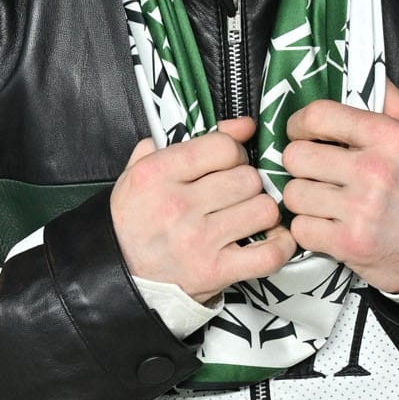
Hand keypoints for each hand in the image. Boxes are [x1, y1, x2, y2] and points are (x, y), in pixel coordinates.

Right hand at [111, 114, 297, 305]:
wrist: (118, 274)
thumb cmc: (135, 220)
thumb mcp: (143, 172)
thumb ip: (186, 141)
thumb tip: (241, 125)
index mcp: (157, 174)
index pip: (223, 147)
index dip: (235, 151)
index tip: (231, 162)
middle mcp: (177, 206)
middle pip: (248, 178)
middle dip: (248, 183)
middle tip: (236, 194)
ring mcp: (198, 240)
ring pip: (264, 209)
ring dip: (261, 212)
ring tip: (248, 217)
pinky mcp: (215, 271)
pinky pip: (269, 253)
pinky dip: (280, 246)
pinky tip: (272, 239)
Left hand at [279, 78, 398, 294]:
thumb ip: (388, 97)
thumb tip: (361, 70)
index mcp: (387, 136)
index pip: (317, 116)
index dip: (299, 124)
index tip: (302, 134)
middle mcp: (373, 170)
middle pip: (296, 156)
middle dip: (300, 165)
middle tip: (315, 172)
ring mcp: (360, 209)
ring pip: (293, 194)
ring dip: (303, 199)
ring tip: (323, 200)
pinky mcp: (349, 243)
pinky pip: (301, 228)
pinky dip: (309, 229)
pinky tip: (327, 225)